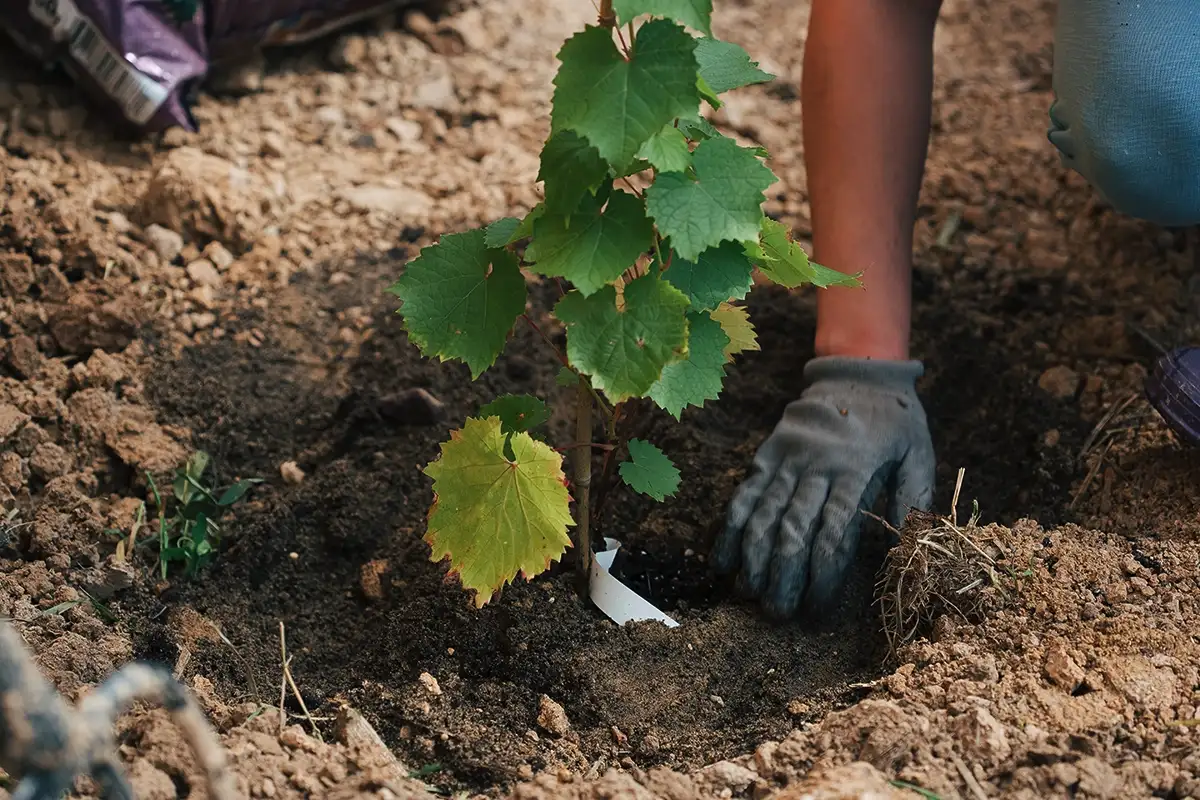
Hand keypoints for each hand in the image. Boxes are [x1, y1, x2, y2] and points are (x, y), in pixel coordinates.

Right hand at [712, 356, 934, 618]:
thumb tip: (909, 544)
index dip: (822, 574)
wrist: (858, 369)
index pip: (833, 531)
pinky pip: (745, 494)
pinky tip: (724, 560)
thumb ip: (914, 496)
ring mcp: (786, 458)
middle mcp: (815, 466)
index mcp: (854, 469)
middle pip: (792, 529)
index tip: (818, 607)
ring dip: (753, 559)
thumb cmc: (896, 419)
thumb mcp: (919, 452)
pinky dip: (732, 528)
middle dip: (783, 576)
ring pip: (762, 514)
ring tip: (751, 595)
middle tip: (779, 614)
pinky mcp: (767, 453)